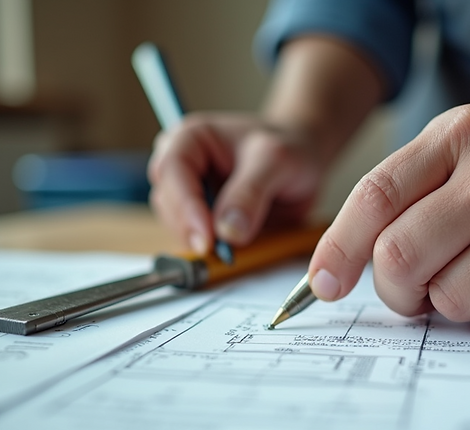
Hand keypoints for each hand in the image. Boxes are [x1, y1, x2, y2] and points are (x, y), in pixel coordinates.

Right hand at [148, 112, 323, 253]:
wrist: (302, 160)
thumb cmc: (289, 148)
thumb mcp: (276, 162)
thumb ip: (251, 192)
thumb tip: (228, 231)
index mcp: (192, 137)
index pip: (172, 170)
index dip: (186, 206)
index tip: (208, 237)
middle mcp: (181, 162)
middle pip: (167, 200)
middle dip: (190, 227)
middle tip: (218, 251)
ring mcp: (188, 190)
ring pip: (176, 222)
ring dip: (199, 239)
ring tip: (230, 249)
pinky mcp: (200, 215)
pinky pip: (194, 236)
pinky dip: (208, 247)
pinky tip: (229, 249)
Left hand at [307, 105, 469, 338]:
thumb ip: (413, 199)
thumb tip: (339, 269)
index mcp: (467, 135)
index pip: (376, 195)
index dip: (338, 247)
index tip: (324, 284)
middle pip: (399, 257)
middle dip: (396, 290)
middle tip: (415, 294)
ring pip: (447, 299)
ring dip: (459, 304)